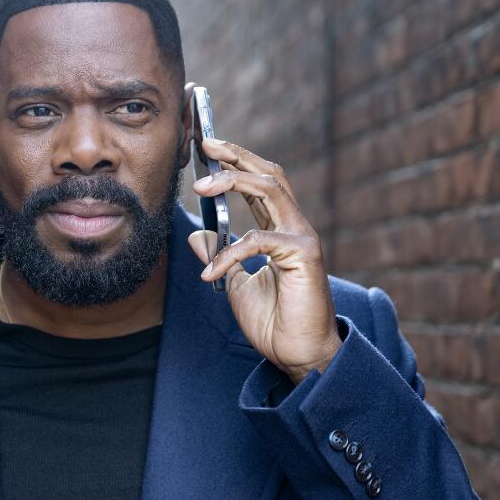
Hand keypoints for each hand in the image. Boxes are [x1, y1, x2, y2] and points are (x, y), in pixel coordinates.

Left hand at [189, 138, 341, 382]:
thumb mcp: (235, 285)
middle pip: (269, 174)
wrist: (299, 355)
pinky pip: (259, 241)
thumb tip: (196, 235)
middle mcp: (295, 227)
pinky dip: (229, 254)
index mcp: (280, 230)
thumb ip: (221, 255)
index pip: (260, 182)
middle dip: (237, 155)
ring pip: (270, 189)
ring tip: (200, 187)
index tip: (208, 147)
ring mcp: (303, 237)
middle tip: (206, 144)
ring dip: (233, 181)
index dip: (237, 160)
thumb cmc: (274, 322)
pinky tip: (210, 272)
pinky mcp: (304, 255)